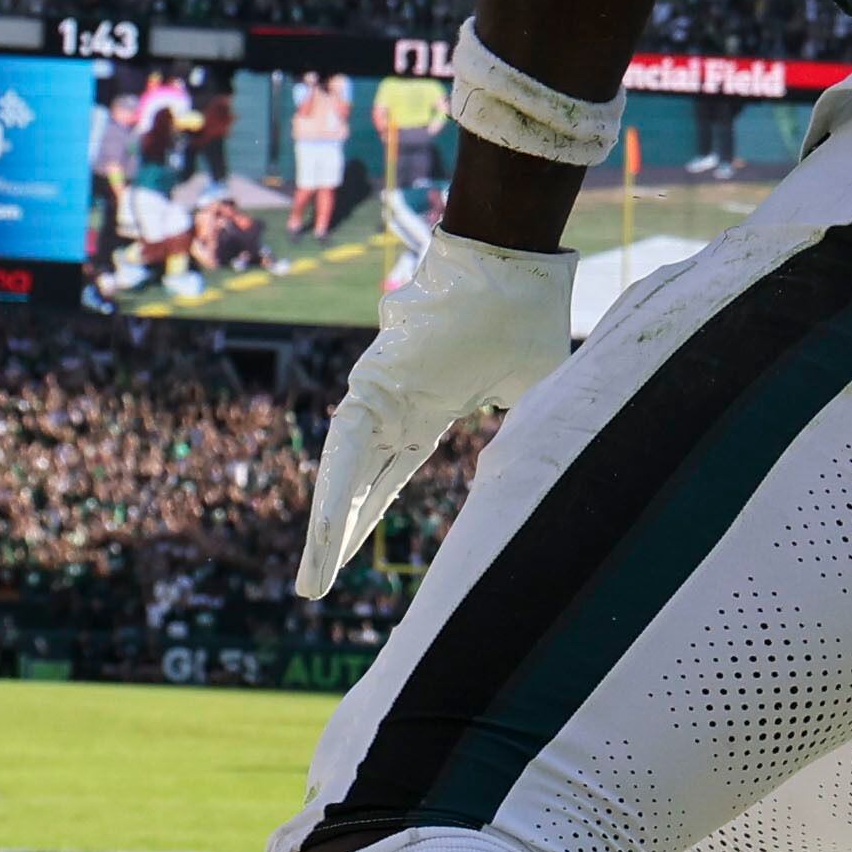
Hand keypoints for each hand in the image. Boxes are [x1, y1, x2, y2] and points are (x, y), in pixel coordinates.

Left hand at [293, 236, 575, 597]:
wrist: (514, 265)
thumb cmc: (527, 315)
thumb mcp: (533, 393)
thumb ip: (527, 433)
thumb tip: (540, 475)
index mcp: (426, 411)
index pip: (387, 477)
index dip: (367, 515)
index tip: (346, 551)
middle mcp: (395, 408)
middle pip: (358, 488)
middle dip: (336, 539)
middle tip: (312, 586)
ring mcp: (379, 394)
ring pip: (344, 476)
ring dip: (327, 531)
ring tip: (310, 582)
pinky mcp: (374, 385)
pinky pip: (349, 450)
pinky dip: (338, 495)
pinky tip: (323, 538)